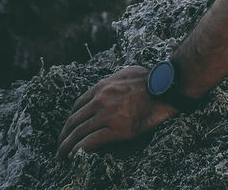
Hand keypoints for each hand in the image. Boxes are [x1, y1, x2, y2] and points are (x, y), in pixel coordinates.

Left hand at [56, 66, 179, 159]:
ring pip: (78, 133)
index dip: (70, 119)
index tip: (68, 128)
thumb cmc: (153, 80)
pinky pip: (90, 142)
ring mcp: (107, 115)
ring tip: (61, 156)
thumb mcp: (128, 72)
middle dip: (63, 136)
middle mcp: (100, 100)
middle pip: (74, 121)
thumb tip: (109, 85)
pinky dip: (78, 151)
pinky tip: (74, 157)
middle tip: (59, 146)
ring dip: (66, 147)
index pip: (78, 105)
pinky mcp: (115, 129)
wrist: (168, 88)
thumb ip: (114, 79)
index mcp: (102, 86)